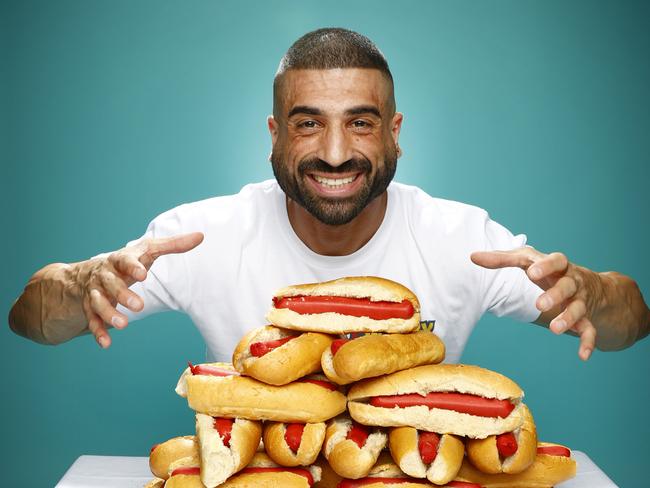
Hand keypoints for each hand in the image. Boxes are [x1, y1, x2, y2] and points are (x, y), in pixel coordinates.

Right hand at [80, 232, 203, 348]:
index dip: (133, 267)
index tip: (143, 274)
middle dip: (122, 295)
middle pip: (111, 284)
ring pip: (98, 303)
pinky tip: (106, 343)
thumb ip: (173, 245)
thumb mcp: (149, 250)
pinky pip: (92, 320)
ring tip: (123, 324)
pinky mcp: (91, 308)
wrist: (91, 272)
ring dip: (109, 314)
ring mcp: (96, 292)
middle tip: (139, 306)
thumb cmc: (128, 261)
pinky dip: (98, 332)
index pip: (125, 260)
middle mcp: (105, 275)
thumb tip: (200, 236)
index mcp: (119, 259)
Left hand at [471, 246, 600, 360]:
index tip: (532, 272)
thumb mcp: (527, 259)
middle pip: (568, 286)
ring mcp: (580, 300)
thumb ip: (502, 258)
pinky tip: (582, 356)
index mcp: (558, 264)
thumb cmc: (548, 269)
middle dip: (556, 295)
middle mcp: (572, 281)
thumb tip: (473, 256)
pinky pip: (589, 330)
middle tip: (539, 305)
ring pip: (578, 308)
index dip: (545, 266)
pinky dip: (587, 342)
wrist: (587, 283)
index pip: (555, 261)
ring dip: (568, 319)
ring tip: (555, 329)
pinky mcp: (585, 317)